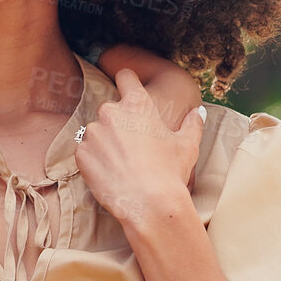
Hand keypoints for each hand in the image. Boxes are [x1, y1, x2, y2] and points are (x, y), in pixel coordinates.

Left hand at [74, 68, 204, 230]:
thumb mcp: (187, 146)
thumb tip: (199, 112)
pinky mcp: (81, 153)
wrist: (148, 204)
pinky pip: (86, 151)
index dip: (127, 81)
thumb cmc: (170, 172)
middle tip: (133, 146)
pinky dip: (95, 159)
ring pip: (97, 131)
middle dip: (119, 122)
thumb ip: (193, 124)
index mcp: (137, 104)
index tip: (128, 89)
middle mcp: (110, 112)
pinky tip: (111, 172)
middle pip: (111, 109)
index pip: (125, 77)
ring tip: (123, 163)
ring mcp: (92, 132)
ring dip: (105, 142)